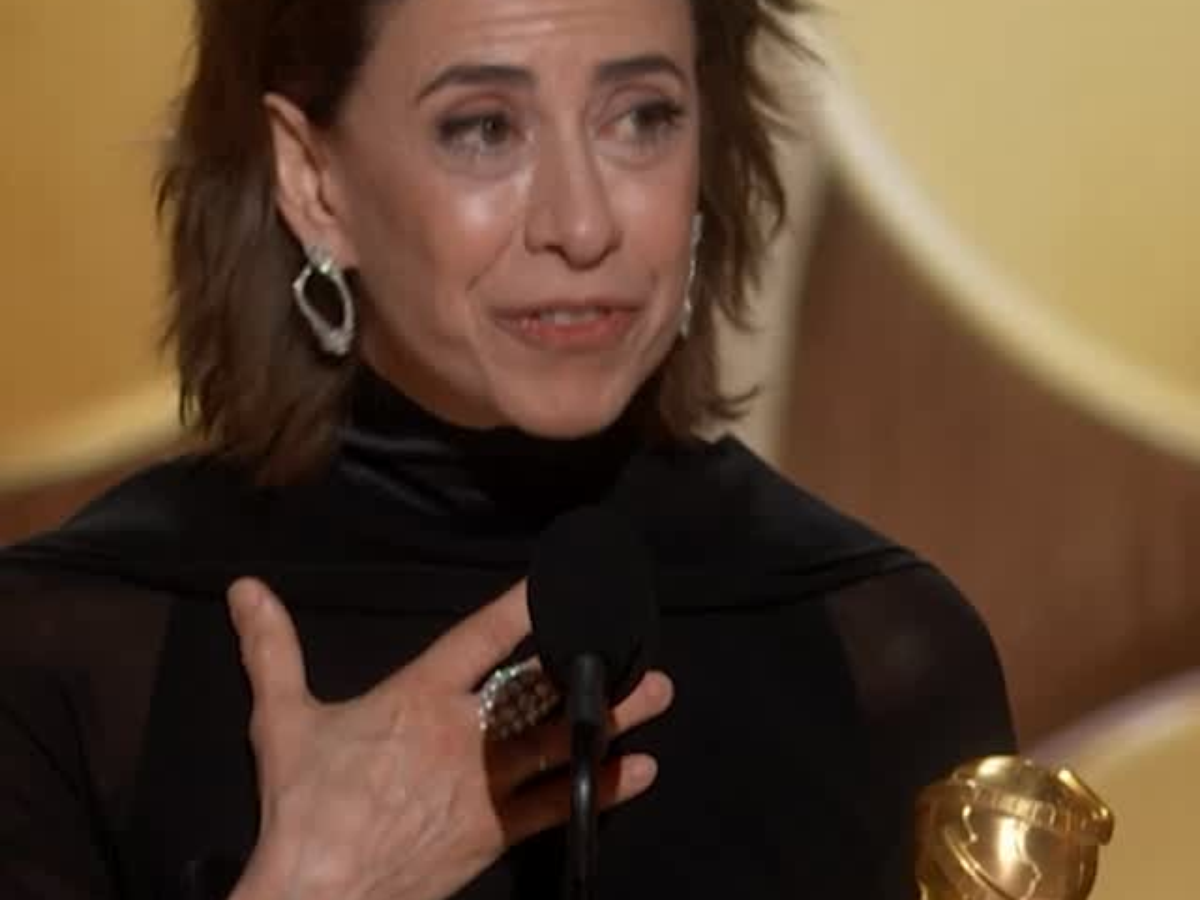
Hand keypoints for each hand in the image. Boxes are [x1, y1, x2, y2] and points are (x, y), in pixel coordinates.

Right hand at [225, 577, 672, 899]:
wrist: (317, 894)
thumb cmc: (303, 805)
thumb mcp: (281, 719)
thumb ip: (272, 649)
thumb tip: (246, 590)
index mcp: (418, 699)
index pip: (482, 639)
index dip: (526, 605)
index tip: (566, 578)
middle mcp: (464, 735)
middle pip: (539, 691)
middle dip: (591, 666)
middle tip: (641, 644)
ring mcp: (485, 786)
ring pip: (559, 742)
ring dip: (612, 718)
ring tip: (658, 695)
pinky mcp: (495, 832)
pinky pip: (557, 804)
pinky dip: (602, 787)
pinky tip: (641, 771)